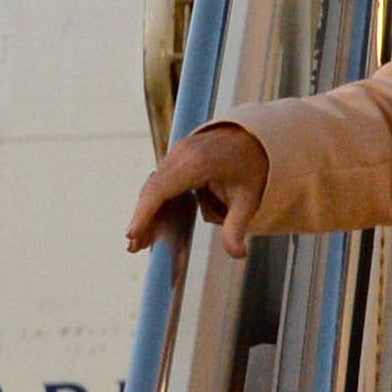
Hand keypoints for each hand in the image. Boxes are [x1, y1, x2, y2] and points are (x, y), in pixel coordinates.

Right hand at [126, 122, 269, 259]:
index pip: (160, 189)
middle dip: (142, 219)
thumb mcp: (249, 198)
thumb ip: (237, 227)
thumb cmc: (254, 166)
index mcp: (197, 163)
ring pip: (154, 185)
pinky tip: (154, 221)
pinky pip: (161, 179)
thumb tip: (239, 255)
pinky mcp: (178, 154)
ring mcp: (178, 151)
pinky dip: (156, 200)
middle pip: (152, 189)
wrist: (259, 135)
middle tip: (134, 248)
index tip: (132, 234)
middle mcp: (182, 153)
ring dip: (146, 211)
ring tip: (140, 241)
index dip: (144, 213)